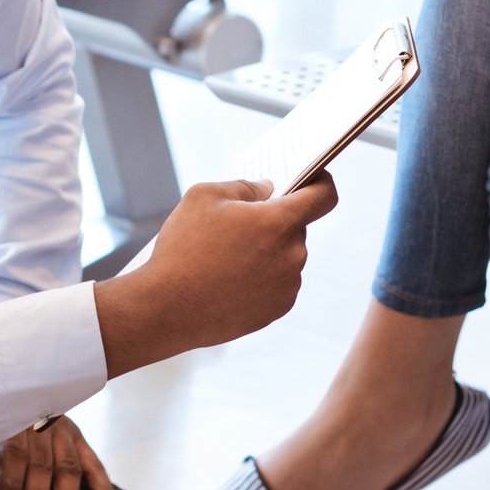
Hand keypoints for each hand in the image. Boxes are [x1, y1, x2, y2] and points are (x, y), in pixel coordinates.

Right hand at [92, 175, 339, 375]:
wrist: (165, 309)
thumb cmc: (183, 249)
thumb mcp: (204, 196)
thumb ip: (244, 186)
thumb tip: (267, 190)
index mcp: (279, 223)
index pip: (324, 196)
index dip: (321, 182)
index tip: (312, 179)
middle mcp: (293, 255)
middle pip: (295, 227)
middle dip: (273, 222)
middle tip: (238, 226)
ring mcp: (287, 286)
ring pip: (286, 256)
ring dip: (267, 251)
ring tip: (227, 258)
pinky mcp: (277, 310)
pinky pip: (278, 282)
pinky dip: (262, 277)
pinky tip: (230, 280)